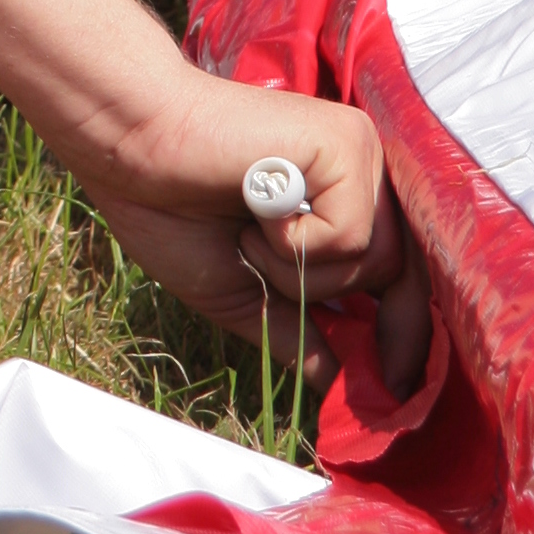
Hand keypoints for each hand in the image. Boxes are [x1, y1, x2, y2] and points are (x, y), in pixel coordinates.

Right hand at [88, 79, 428, 395]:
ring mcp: (358, 155)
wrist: (129, 148)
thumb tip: (341, 390)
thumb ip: (297, 335)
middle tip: (258, 265)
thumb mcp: (242, 291)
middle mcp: (361, 174)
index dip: (403, 335)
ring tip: (246, 231)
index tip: (393, 390)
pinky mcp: (345, 143)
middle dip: (323, 294)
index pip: (401, 279)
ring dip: (297, 270)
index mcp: (341, 201)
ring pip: (374, 260)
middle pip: (395, 275)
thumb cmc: (170, 210)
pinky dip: (295, 242)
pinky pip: (351, 233)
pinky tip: (255, 208)